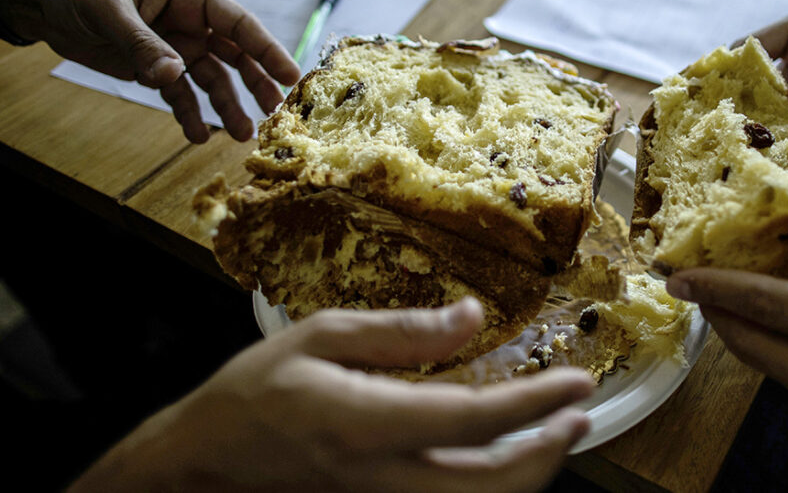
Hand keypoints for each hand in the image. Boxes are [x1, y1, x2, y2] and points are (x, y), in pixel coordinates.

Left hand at [1, 0, 299, 142]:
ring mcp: (174, 47)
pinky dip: (187, 114)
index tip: (290, 75)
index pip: (236, 22)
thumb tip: (172, 74)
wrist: (39, 3)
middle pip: (234, 54)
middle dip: (255, 83)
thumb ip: (142, 44)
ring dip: (226, 107)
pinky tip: (194, 135)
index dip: (266, 48)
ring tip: (240, 135)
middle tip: (274, 111)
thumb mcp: (108, 10)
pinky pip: (179, 94)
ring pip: (211, 79)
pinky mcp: (154, 69)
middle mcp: (187, 22)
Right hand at [69, 298, 594, 491]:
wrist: (205, 465)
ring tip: (555, 437)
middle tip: (580, 418)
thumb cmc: (253, 396)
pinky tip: (503, 459)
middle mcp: (382, 478)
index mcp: (366, 424)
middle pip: (491, 488)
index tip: (578, 383)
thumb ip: (400, 331)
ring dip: (529, 477)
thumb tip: (471, 315)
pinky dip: (491, 488)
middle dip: (549, 455)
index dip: (536, 402)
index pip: (474, 419)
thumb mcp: (318, 338)